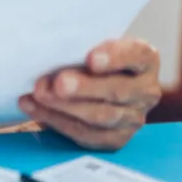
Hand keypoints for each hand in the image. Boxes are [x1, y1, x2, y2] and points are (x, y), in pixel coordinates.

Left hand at [18, 38, 161, 150]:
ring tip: (40, 94)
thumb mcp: (92, 43)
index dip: (115, 58)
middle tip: (59, 83)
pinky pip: (88, 135)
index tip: (91, 59)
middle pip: (118, 91)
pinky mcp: (116, 138)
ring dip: (66, 106)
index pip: (137, 56)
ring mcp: (134, 117)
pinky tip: (35, 108)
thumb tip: (51, 52)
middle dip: (84, 88)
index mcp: (145, 59)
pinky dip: (57, 121)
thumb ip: (81, 46)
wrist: (99, 82)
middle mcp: (146, 90)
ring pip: (102, 116)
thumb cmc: (92, 56)